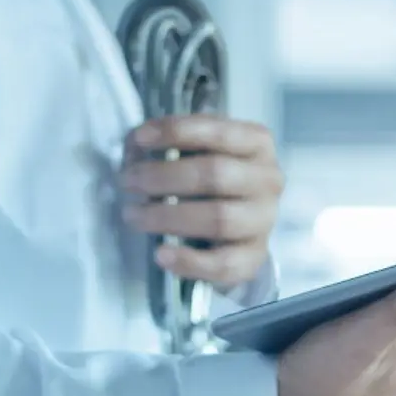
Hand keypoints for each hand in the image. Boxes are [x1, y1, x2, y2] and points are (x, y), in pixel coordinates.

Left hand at [120, 115, 282, 289]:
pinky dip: (188, 260)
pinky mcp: (255, 257)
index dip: (175, 132)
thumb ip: (172, 145)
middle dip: (163, 177)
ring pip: (219, 219)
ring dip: (168, 217)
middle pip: (215, 175)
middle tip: (127, 181)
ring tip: (133, 215)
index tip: (137, 139)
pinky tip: (161, 254)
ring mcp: (264, 220)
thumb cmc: (212, 180)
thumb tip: (135, 148)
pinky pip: (224, 264)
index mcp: (257, 143)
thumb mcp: (198, 151)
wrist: (239, 226)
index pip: (218, 131)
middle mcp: (268, 179)